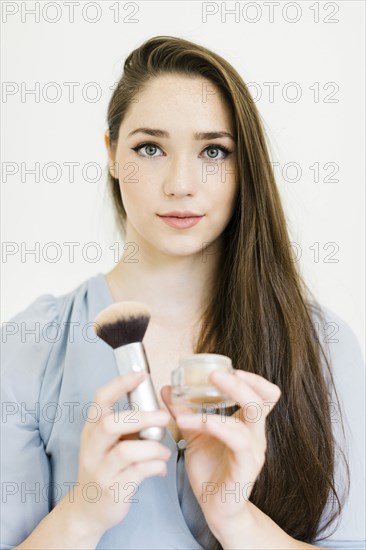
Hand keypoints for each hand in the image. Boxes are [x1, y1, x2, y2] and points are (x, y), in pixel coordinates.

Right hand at [70, 371, 171, 538]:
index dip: (120, 384)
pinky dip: (154, 467)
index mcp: (92, 429)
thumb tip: (158, 405)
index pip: (100, 399)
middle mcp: (92, 447)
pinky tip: (160, 468)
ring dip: (152, 448)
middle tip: (164, 416)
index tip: (141, 374)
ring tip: (164, 451)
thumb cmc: (105, 468)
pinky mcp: (112, 490)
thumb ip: (127, 425)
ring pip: (125, 451)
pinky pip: (137, 473)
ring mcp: (100, 470)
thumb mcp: (108, 443)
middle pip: (110, 423)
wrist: (88, 510)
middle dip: (141, 417)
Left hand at [161, 369, 280, 536]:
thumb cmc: (210, 471)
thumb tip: (168, 388)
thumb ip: (183, 412)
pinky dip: (213, 426)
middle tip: (213, 374)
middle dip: (238, 382)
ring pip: (251, 416)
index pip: (263, 393)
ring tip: (192, 400)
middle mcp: (255, 434)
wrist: (215, 509)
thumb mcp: (194, 435)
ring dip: (221, 403)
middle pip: (261, 398)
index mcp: (246, 424)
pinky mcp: (246, 467)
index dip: (251, 378)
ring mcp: (254, 450)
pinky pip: (236, 440)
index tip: (226, 369)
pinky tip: (193, 423)